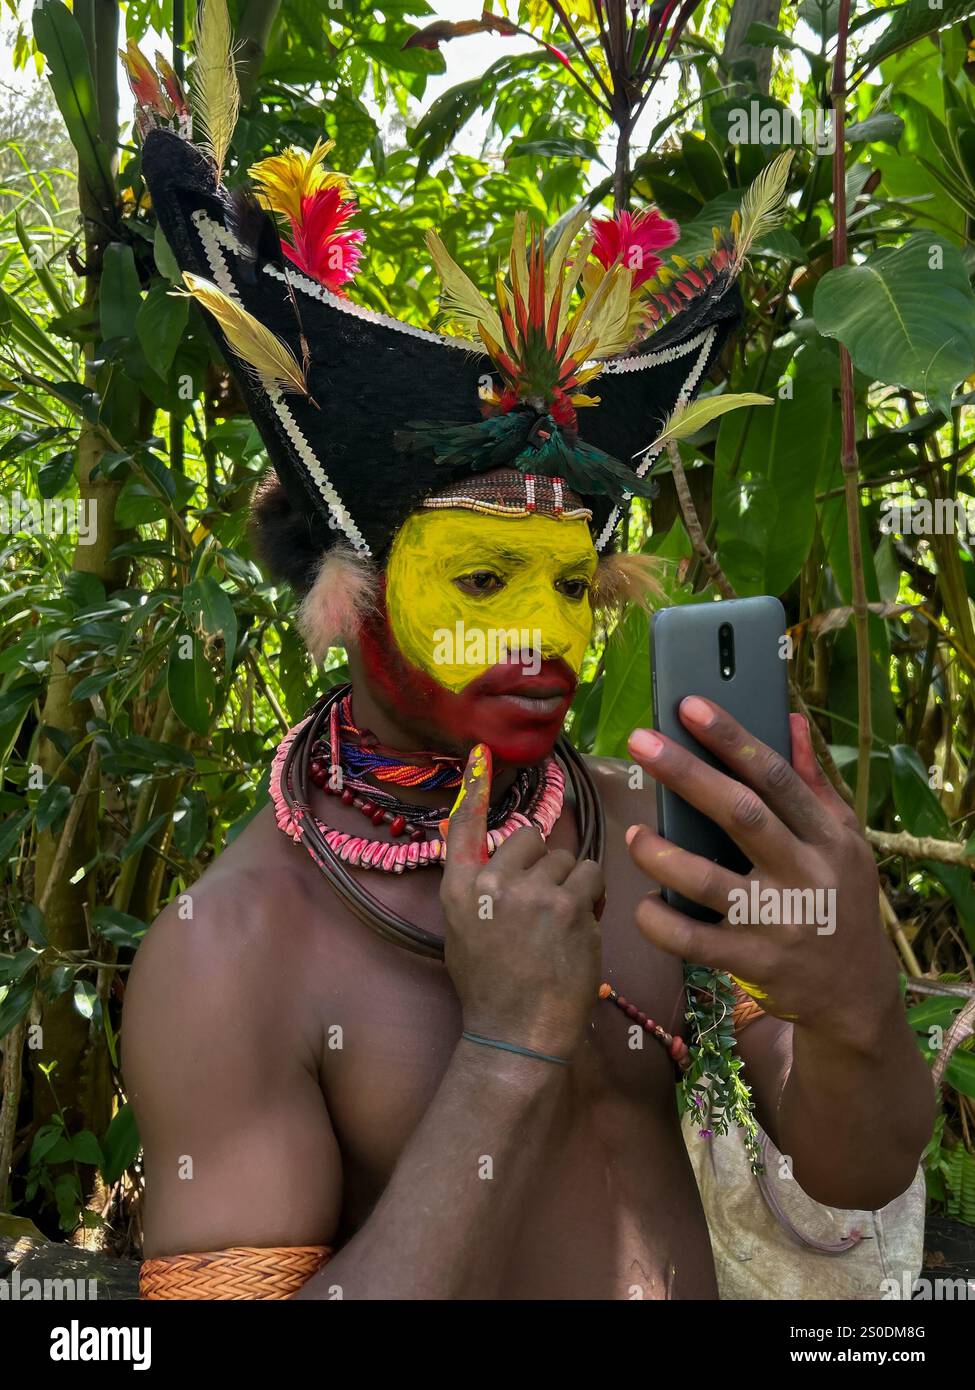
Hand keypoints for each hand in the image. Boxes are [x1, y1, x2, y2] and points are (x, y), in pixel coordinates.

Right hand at [440, 743, 604, 1057]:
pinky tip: (577, 929)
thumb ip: (473, 882)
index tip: (481, 752)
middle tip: (539, 908)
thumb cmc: (490, 985)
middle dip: (544, 865)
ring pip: (567, 859)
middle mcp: (493, 883)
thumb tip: (477, 836)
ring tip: (557, 927)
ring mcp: (533, 893)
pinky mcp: (571, 907)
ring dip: (570, 885)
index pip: (465, 827)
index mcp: (460, 888)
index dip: (476, 788)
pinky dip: (591, 899)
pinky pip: (592, 878)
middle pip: (531, 839)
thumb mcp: (464, 929)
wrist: (516, 1032)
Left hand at [625, 699, 898, 1049]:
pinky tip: (642, 902)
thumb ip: (814, 784)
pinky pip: (692, 940)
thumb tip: (792, 720)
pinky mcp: (754, 963)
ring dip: (660, 853)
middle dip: (686, 774)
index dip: (732, 738)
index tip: (689, 706)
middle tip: (640, 742)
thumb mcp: (846, 842)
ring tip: (632, 833)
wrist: (857, 996)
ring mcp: (780, 922)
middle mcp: (807, 874)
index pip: (776, 777)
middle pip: (740, 815)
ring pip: (707, 881)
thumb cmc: (841, 901)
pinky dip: (659, 920)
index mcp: (829, 837)